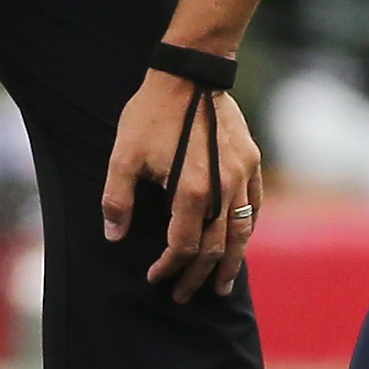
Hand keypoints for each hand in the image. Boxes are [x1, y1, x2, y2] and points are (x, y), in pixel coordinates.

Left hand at [102, 69, 263, 302]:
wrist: (189, 73)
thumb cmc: (152, 113)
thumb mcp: (123, 155)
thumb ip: (117, 199)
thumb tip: (114, 236)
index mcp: (190, 190)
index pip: (183, 246)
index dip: (168, 267)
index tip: (155, 277)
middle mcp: (222, 188)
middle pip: (215, 248)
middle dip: (197, 276)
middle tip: (183, 295)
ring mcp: (242, 175)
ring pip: (242, 232)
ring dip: (231, 263)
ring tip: (221, 286)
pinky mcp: (251, 161)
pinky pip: (255, 206)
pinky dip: (247, 230)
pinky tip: (240, 243)